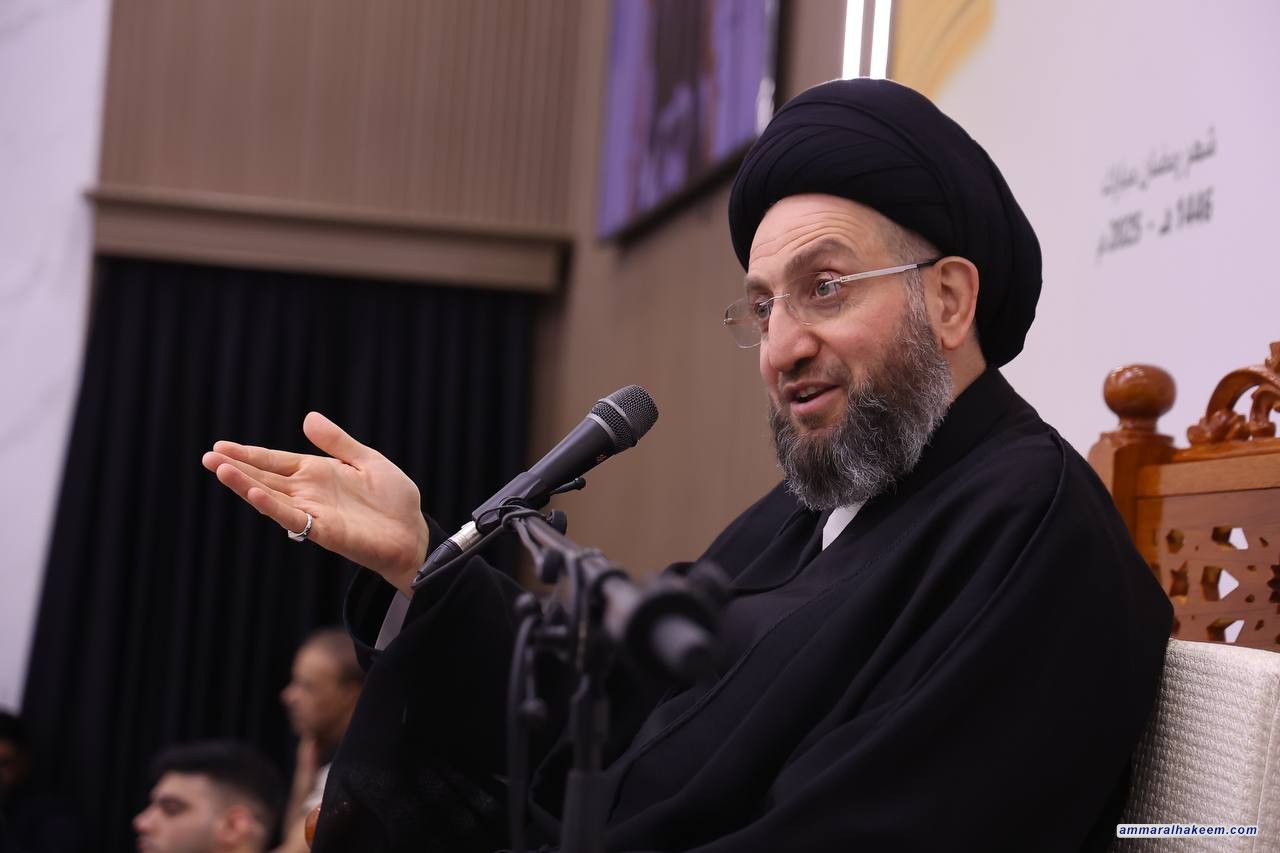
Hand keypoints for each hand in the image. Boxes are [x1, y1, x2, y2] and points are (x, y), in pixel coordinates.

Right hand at [202, 412, 430, 595]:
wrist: (413, 532)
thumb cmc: (393, 501)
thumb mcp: (367, 460)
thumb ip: (337, 442)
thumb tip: (307, 418)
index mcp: (318, 473)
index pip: (275, 461)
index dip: (249, 454)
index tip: (220, 446)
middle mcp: (309, 493)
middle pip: (265, 477)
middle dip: (236, 467)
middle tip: (207, 456)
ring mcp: (313, 512)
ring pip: (271, 497)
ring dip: (246, 485)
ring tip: (220, 469)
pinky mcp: (323, 531)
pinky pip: (292, 517)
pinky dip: (273, 506)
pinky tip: (256, 493)